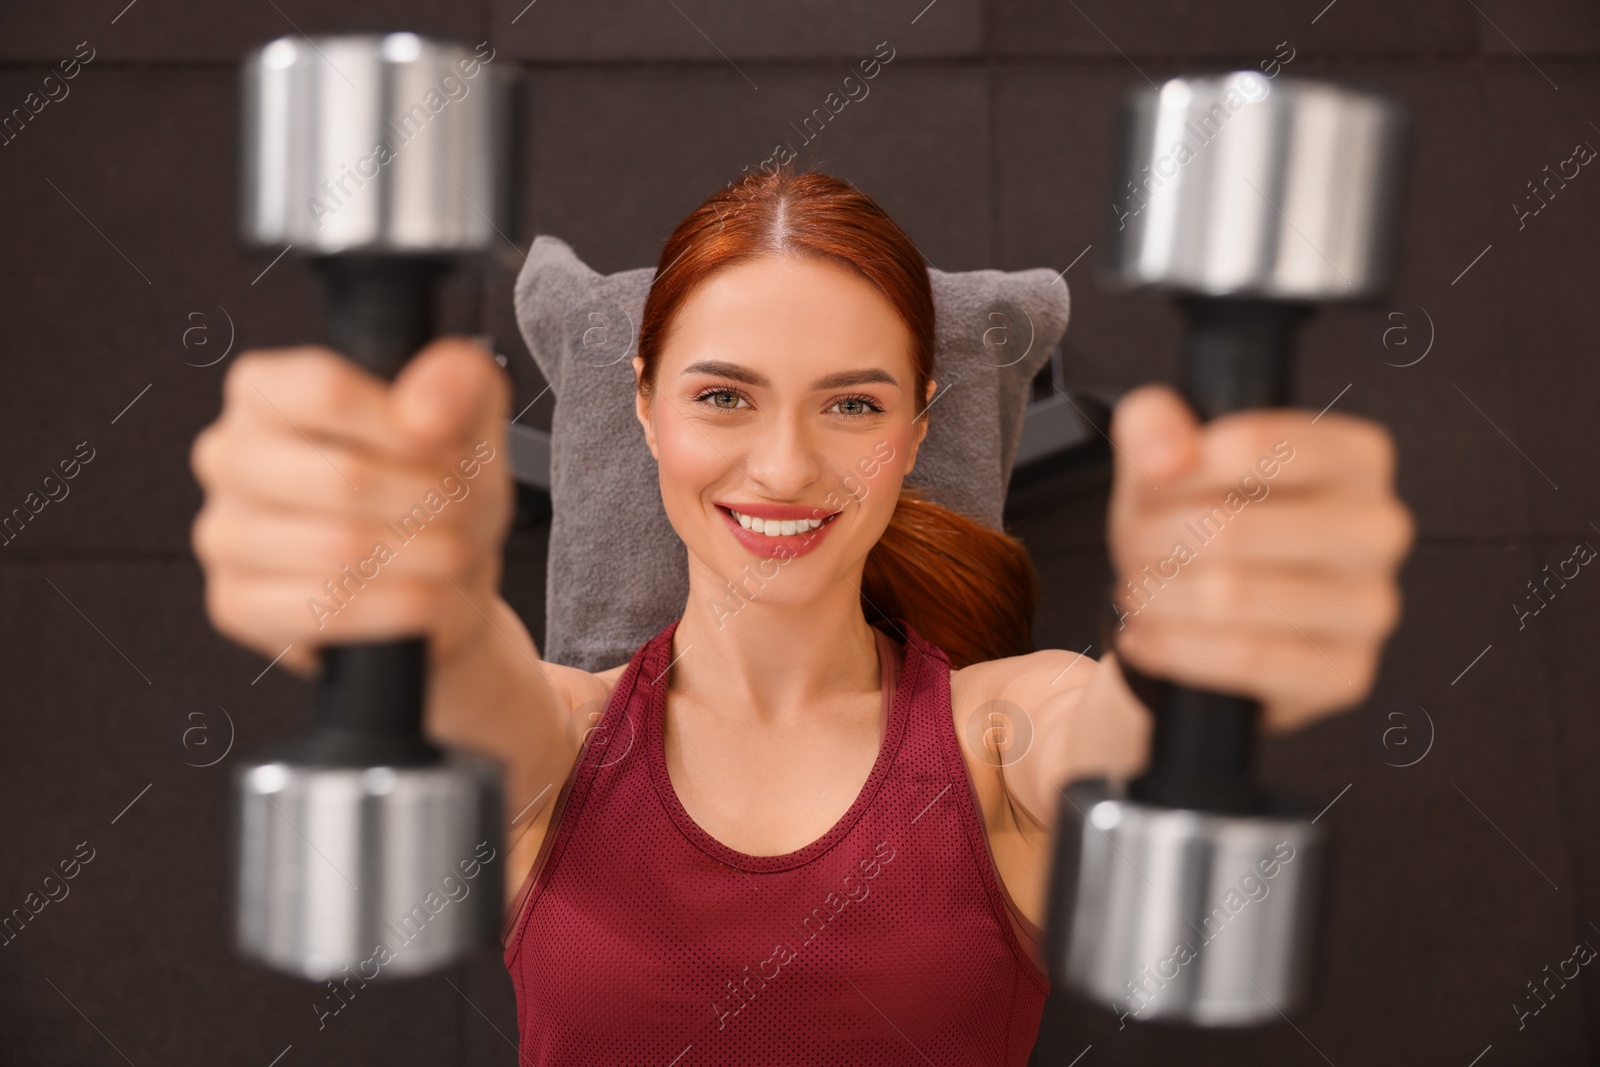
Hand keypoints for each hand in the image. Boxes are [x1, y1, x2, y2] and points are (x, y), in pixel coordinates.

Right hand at [190, 338, 512, 678]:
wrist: (437, 576)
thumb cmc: (436, 486)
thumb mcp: (468, 419)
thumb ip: (459, 384)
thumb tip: (427, 409)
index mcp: (266, 390)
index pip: (324, 390)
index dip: (403, 427)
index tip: (449, 450)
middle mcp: (228, 455)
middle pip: (342, 476)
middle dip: (430, 501)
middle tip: (463, 510)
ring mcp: (224, 533)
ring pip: (341, 549)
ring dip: (427, 555)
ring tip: (455, 551)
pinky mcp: (237, 603)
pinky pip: (328, 609)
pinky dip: (402, 605)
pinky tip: (428, 594)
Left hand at [1105, 384, 1413, 732]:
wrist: (1206, 622)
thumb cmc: (1200, 530)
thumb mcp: (1165, 462)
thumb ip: (1154, 425)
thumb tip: (1168, 454)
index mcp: (1354, 457)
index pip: (1254, 444)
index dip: (1175, 471)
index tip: (1147, 488)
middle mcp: (1378, 527)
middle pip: (1232, 527)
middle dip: (1154, 541)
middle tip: (1133, 550)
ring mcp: (1370, 606)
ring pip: (1232, 596)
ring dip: (1158, 596)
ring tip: (1139, 592)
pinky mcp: (1344, 673)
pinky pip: (1244, 658)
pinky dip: (1174, 648)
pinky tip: (1147, 637)